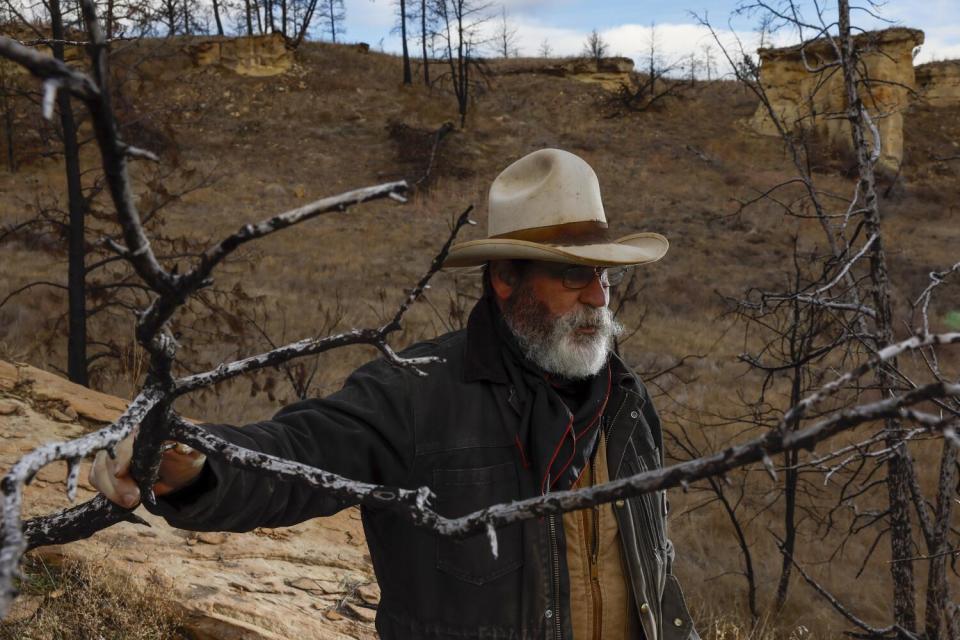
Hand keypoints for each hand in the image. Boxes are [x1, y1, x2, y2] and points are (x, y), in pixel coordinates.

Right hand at [88, 428, 206, 508]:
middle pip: (107, 457)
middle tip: (133, 499)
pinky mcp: (108, 469)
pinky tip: (123, 502)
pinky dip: (106, 492)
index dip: (121, 455)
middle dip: (116, 481)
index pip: (126, 439)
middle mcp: (124, 438)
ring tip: (131, 503)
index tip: (120, 473)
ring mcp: (113, 454)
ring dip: (110, 490)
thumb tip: (181, 447)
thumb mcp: (193, 451)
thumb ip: (188, 448)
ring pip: (98, 470)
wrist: (182, 468)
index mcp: (144, 428)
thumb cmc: (187, 454)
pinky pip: (97, 479)